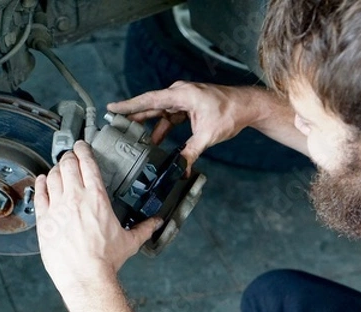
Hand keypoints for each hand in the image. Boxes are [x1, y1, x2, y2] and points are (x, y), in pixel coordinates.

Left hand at [34, 141, 161, 297]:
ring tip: (58, 169)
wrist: (85, 276)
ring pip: (52, 176)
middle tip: (70, 157)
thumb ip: (144, 228)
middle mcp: (76, 198)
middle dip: (69, 157)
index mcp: (97, 198)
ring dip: (55, 169)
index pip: (87, 163)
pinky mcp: (44, 220)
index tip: (82, 146)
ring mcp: (57, 208)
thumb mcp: (129, 241)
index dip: (83, 150)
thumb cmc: (105, 260)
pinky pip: (39, 194)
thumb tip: (156, 223)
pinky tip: (42, 181)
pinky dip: (41, 183)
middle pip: (67, 165)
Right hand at [107, 81, 253, 169]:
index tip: (112, 107)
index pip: (149, 100)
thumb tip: (180, 169)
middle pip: (150, 106)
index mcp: (182, 95)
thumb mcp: (207, 136)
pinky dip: (163, 128)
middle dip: (134, 116)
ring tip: (136, 140)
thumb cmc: (230, 112)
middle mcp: (179, 94)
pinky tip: (157, 141)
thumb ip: (190, 152)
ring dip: (150, 127)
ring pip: (159, 113)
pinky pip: (169, 117)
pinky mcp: (187, 106)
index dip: (129, 105)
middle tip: (116, 125)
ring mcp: (183, 99)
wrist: (247, 106)